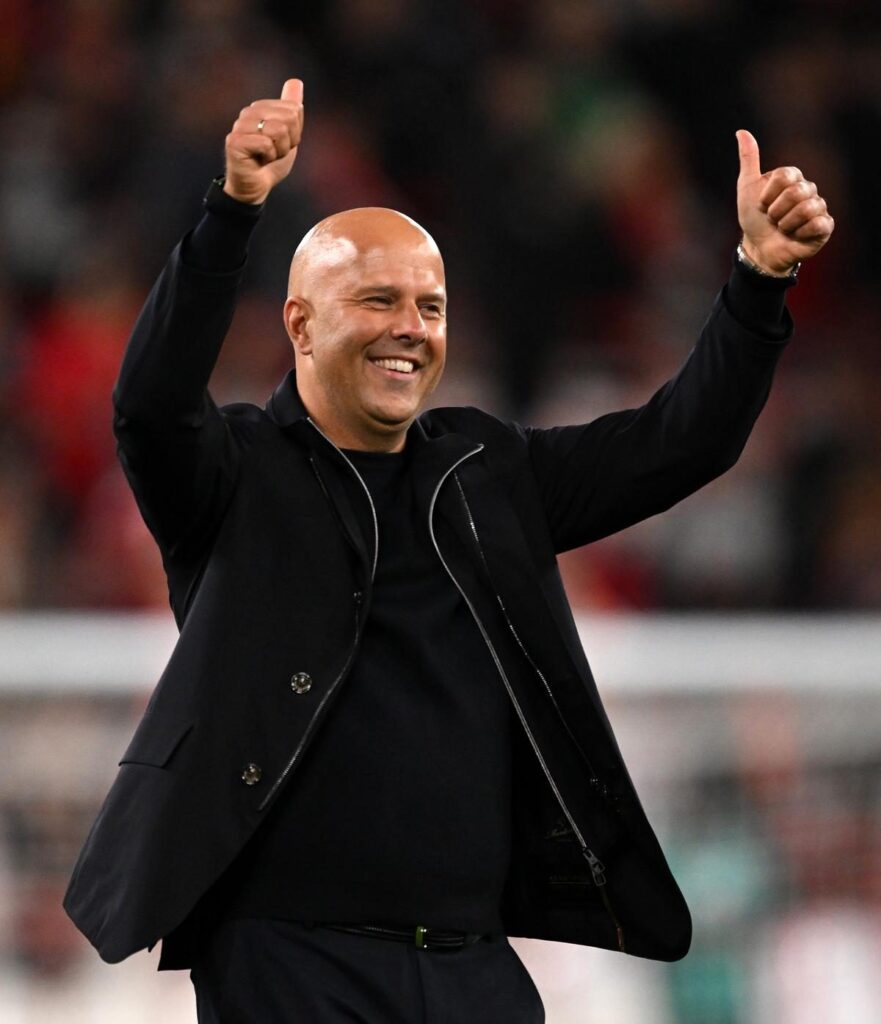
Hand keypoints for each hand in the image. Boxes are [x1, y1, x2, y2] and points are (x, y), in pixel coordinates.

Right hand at [223, 79, 303, 204]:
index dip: (295, 133)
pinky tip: (258, 161)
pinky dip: (268, 157)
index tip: (282, 144)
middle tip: (274, 152)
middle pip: (289, 118)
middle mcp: (249, 112)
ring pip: (278, 130)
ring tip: (266, 156)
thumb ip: (291, 108)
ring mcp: (239, 125)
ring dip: (279, 151)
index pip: (295, 110)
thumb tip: (296, 81)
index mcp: (261, 107)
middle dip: (288, 142)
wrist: (257, 186)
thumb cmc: (270, 162)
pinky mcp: (235, 141)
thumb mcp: (288, 134)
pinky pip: (266, 143)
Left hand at [736, 129, 833, 275]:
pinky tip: (796, 236)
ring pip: (807, 209)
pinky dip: (800, 233)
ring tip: (783, 228)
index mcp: (792, 178)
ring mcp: (818, 207)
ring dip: (786, 224)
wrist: (758, 248)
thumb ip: (748, 160)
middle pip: (797, 192)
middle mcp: (808, 189)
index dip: (768, 195)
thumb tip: (741, 131)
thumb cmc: (753, 218)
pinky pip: (817, 224)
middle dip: (776, 211)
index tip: (762, 205)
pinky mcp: (825, 226)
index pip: (786, 176)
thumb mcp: (747, 187)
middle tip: (772, 219)